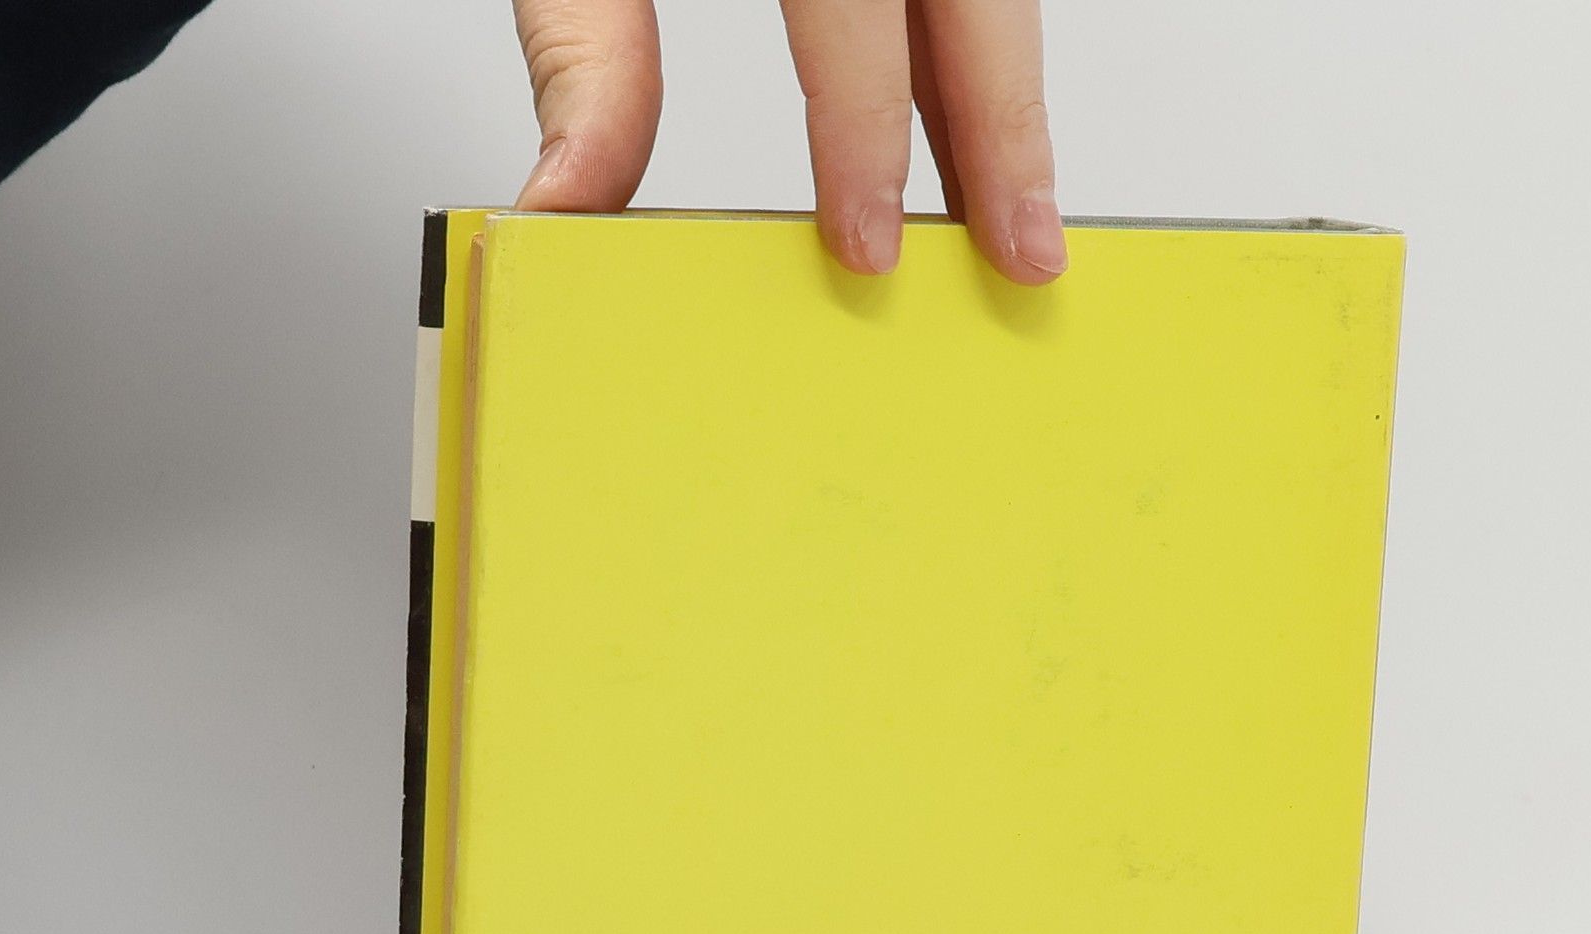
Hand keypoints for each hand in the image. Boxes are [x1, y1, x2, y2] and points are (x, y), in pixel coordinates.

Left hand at [511, 0, 1064, 284]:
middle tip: (1019, 252)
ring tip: (1015, 204)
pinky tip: (979, 118)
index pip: (852, 8)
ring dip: (1010, 95)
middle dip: (1004, 131)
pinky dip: (984, 38)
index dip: (865, 134)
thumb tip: (570, 200)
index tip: (869, 242)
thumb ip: (581, 48)